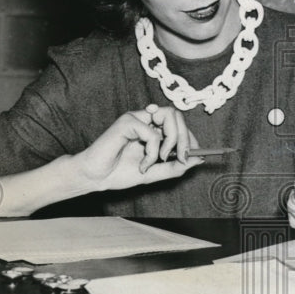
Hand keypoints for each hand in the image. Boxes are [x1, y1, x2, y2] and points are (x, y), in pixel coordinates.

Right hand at [73, 104, 204, 192]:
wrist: (95, 178)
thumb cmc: (119, 173)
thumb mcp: (155, 173)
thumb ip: (175, 166)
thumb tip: (199, 158)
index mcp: (153, 129)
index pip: (179, 123)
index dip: (190, 137)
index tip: (196, 155)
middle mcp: (146, 120)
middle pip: (177, 115)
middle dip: (185, 138)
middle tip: (181, 158)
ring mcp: (137, 118)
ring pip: (169, 116)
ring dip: (172, 141)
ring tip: (161, 159)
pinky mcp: (127, 121)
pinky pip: (152, 133)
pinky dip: (152, 153)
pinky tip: (142, 165)